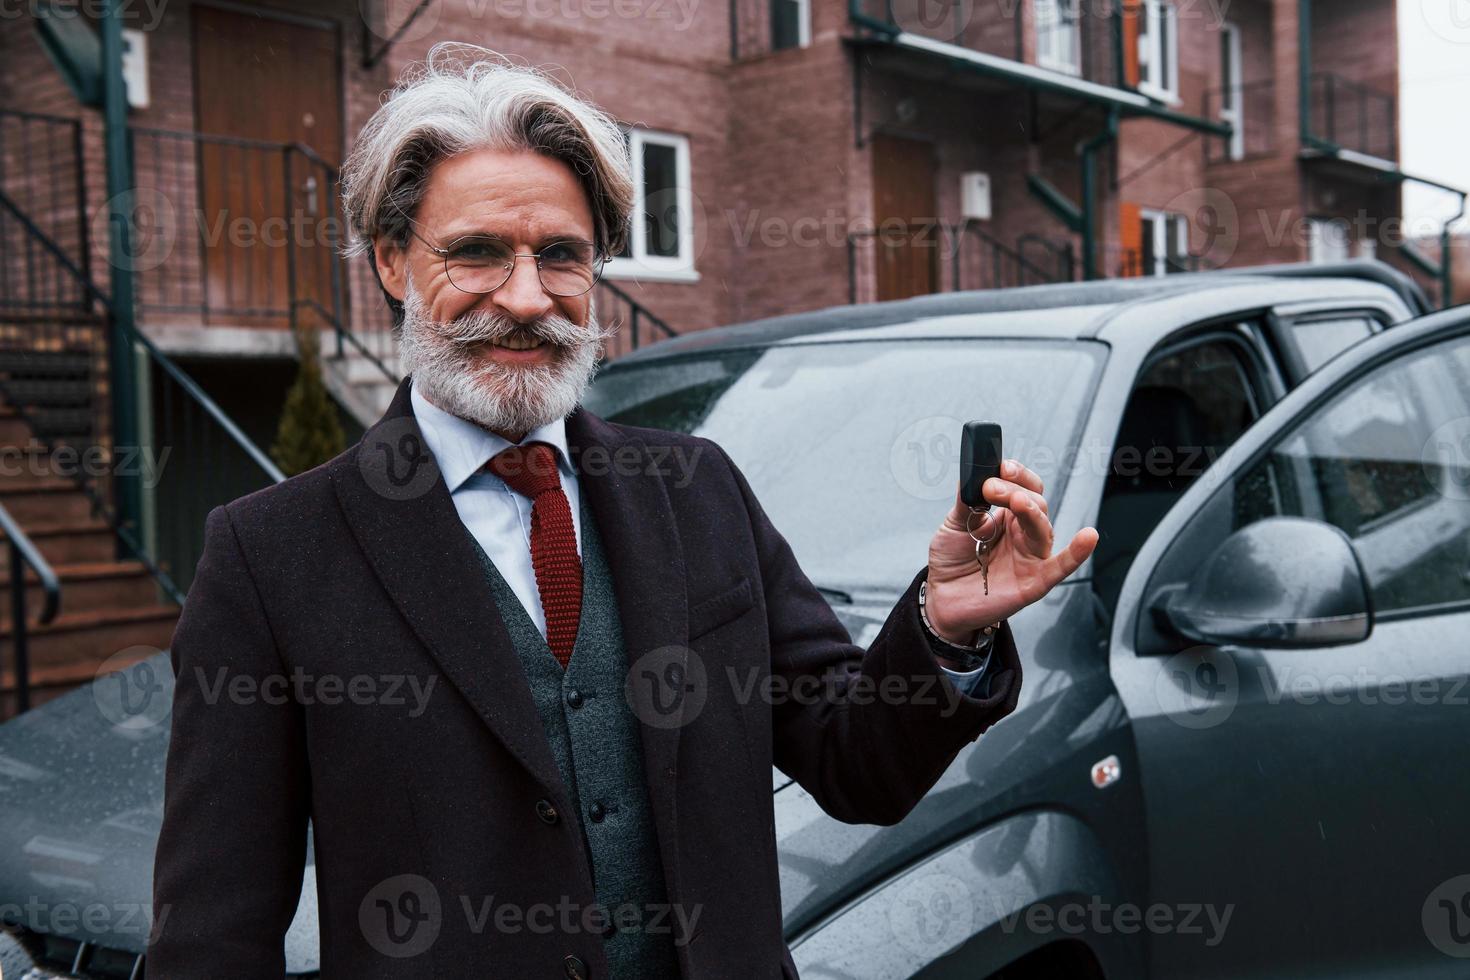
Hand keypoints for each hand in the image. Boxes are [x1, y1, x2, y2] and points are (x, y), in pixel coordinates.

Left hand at [924, 459, 1097, 642]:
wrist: (940, 599)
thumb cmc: (952, 561)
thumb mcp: (953, 524)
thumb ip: (967, 502)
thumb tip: (974, 478)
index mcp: (1007, 515)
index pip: (1023, 487)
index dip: (1016, 475)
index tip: (1000, 467)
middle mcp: (1023, 533)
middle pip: (1035, 503)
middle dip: (1014, 491)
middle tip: (991, 488)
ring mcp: (1030, 556)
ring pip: (1043, 527)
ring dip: (1031, 510)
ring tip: (1015, 500)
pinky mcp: (1034, 582)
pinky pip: (1061, 567)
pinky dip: (1077, 553)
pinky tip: (1088, 537)